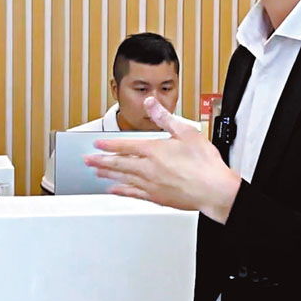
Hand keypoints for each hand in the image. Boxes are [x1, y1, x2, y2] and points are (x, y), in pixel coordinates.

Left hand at [84, 97, 241, 223]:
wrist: (214, 189)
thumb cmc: (204, 163)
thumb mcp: (186, 132)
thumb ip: (164, 117)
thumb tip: (151, 103)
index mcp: (154, 150)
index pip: (125, 145)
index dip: (109, 144)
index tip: (97, 143)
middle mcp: (148, 168)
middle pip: (118, 163)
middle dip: (100, 160)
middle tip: (86, 160)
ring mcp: (151, 184)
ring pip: (122, 178)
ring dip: (107, 174)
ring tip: (95, 172)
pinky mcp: (157, 197)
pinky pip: (133, 193)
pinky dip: (121, 191)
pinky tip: (114, 190)